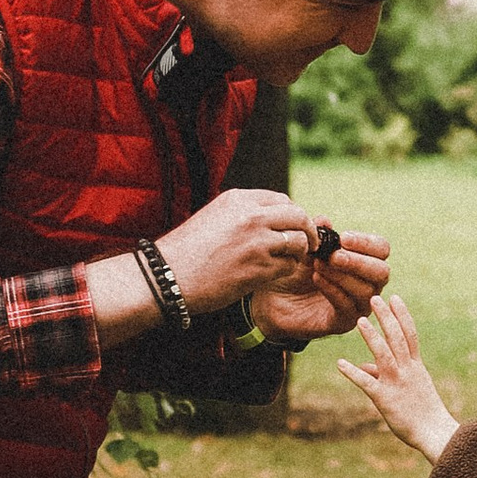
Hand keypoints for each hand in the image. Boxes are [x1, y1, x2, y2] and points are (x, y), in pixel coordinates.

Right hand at [154, 186, 335, 316]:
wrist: (167, 277)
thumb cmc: (186, 251)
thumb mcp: (213, 217)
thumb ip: (242, 214)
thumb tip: (271, 218)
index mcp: (239, 200)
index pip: (281, 200)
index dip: (293, 214)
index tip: (294, 226)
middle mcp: (251, 216)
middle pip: (298, 216)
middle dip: (308, 230)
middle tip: (309, 243)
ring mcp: (257, 242)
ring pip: (298, 241)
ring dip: (299, 252)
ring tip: (290, 260)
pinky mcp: (259, 268)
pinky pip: (288, 266)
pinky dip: (285, 270)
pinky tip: (273, 274)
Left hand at [254, 224, 390, 345]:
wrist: (272, 299)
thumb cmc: (294, 270)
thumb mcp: (304, 247)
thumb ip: (316, 233)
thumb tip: (325, 221)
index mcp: (363, 261)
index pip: (381, 249)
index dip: (367, 242)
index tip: (344, 238)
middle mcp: (367, 283)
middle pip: (382, 272)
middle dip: (359, 262)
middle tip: (334, 256)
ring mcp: (358, 305)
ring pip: (366, 291)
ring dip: (342, 276)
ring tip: (318, 265)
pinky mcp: (344, 322)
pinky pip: (348, 307)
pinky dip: (333, 290)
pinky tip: (316, 279)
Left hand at [335, 290, 461, 465]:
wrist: (436, 434)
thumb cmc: (424, 412)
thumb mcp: (411, 388)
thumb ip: (387, 373)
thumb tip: (364, 367)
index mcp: (416, 366)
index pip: (409, 334)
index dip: (402, 315)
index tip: (394, 297)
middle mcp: (408, 370)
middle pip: (397, 338)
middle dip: (386, 317)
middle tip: (374, 298)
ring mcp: (397, 383)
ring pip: (384, 354)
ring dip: (372, 337)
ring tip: (360, 320)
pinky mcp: (385, 399)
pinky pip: (367, 383)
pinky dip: (353, 372)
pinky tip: (340, 363)